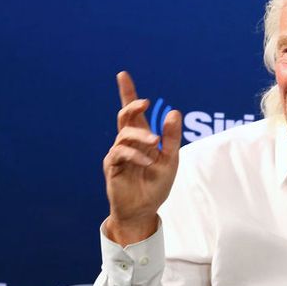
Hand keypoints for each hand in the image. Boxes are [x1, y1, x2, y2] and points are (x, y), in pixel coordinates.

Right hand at [103, 71, 181, 245]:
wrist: (144, 210)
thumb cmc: (156, 185)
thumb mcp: (170, 159)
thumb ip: (171, 137)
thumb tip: (174, 112)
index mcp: (142, 138)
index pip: (133, 113)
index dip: (128, 93)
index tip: (123, 75)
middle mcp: (128, 143)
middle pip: (124, 118)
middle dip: (132, 106)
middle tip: (145, 103)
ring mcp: (118, 154)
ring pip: (124, 134)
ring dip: (140, 136)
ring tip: (154, 144)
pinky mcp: (112, 167)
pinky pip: (120, 154)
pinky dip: (135, 155)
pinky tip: (147, 162)